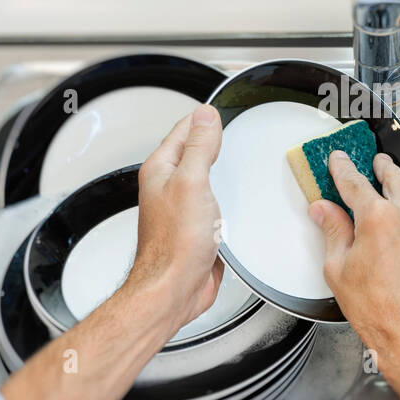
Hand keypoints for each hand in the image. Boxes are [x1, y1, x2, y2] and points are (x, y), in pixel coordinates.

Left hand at [124, 104, 224, 336]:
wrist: (175, 289)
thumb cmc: (175, 244)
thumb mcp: (191, 182)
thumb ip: (198, 147)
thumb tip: (204, 115)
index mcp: (160, 170)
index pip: (182, 131)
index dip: (203, 119)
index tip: (221, 110)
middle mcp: (168, 187)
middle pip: (193, 152)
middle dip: (213, 141)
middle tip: (232, 130)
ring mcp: (182, 208)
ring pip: (205, 178)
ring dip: (222, 170)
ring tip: (236, 158)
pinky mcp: (198, 228)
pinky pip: (214, 203)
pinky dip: (227, 196)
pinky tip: (238, 197)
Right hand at [308, 151, 399, 378]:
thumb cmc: (379, 310)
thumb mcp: (338, 270)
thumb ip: (333, 231)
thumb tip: (323, 211)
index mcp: (378, 219)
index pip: (355, 182)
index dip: (344, 168)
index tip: (339, 160)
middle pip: (394, 176)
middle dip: (380, 167)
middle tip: (373, 164)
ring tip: (398, 179)